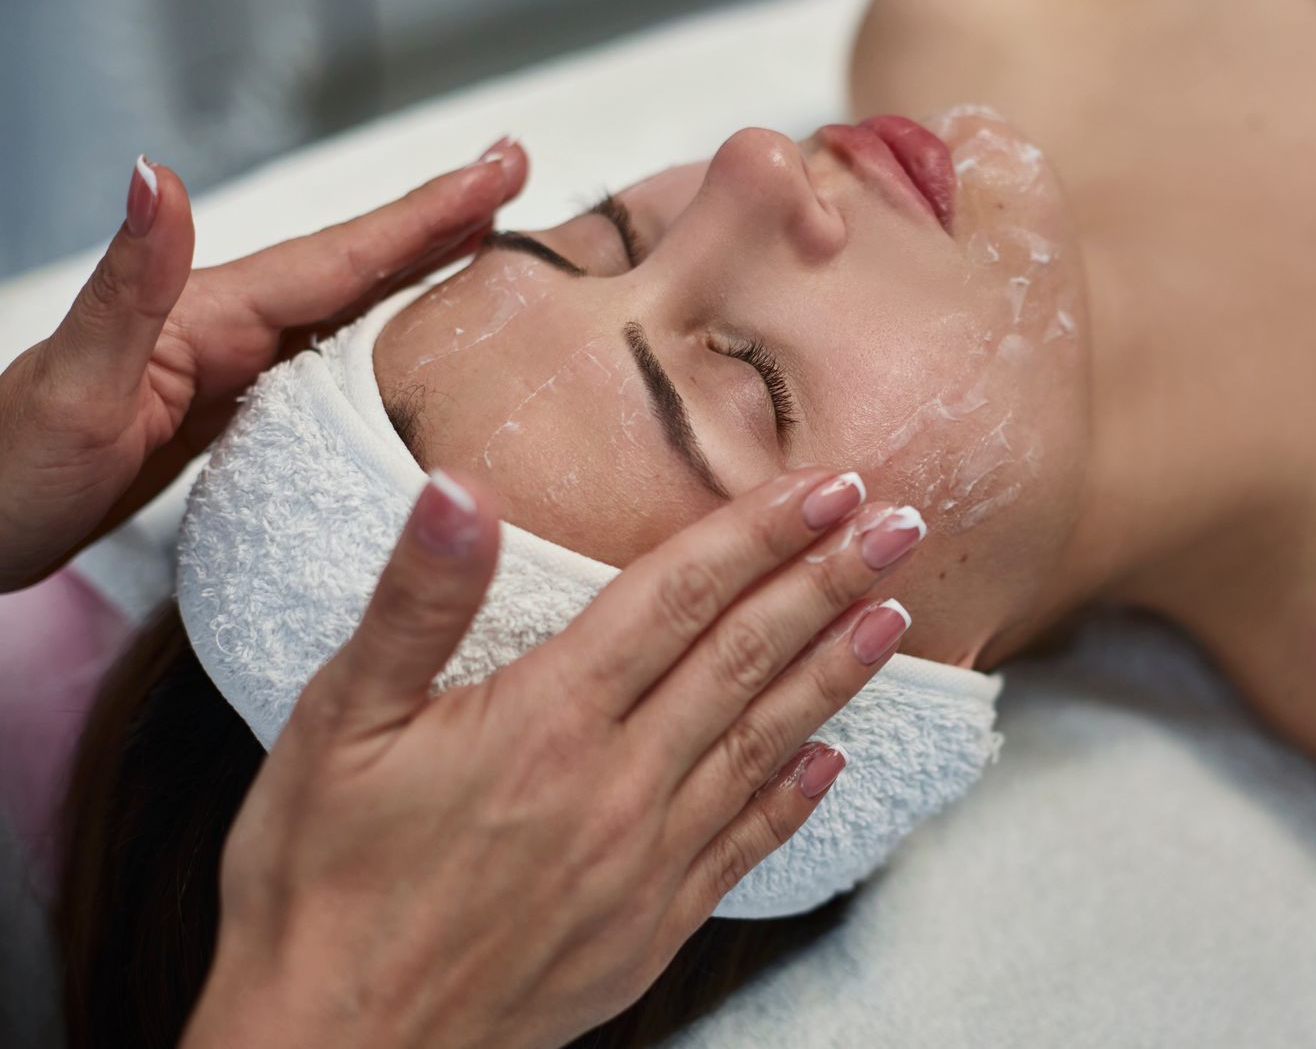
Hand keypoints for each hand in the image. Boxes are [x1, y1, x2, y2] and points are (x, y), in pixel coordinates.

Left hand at [0, 143, 525, 591]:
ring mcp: (230, 368)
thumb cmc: (6, 474)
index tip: (501, 167)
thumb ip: (127, 284)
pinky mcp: (229, 413)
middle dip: (442, 219)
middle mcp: (227, 328)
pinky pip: (329, 365)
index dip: (426, 214)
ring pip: (351, 310)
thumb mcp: (72, 385)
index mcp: (209, 315)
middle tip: (520, 175)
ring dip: (422, 270)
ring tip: (492, 243)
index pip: (341, 256)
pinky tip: (408, 347)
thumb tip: (155, 173)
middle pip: (358, 265)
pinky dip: (382, 339)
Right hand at [182, 465, 918, 1048]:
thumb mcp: (335, 724)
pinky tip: (832, 758)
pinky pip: (745, 844)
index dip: (760, 531)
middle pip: (745, 656)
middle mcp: (617, 782)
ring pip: (765, 741)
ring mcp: (644, 860)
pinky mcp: (650, 926)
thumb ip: (416, 602)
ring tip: (896, 614)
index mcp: (546, 718)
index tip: (830, 483)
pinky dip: (796, 794)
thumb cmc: (317, 883)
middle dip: (830, 579)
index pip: (680, 596)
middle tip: (904, 524)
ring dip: (836, 671)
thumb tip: (459, 489)